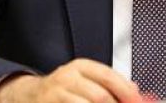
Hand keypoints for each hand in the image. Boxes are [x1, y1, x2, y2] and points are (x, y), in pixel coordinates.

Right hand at [0, 58, 143, 102]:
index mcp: (81, 67)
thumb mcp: (84, 80)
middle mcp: (67, 77)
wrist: (28, 95)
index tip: (138, 102)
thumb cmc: (62, 89)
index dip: (126, 91)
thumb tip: (137, 93)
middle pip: (99, 95)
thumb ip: (109, 85)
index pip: (109, 76)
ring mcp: (55, 93)